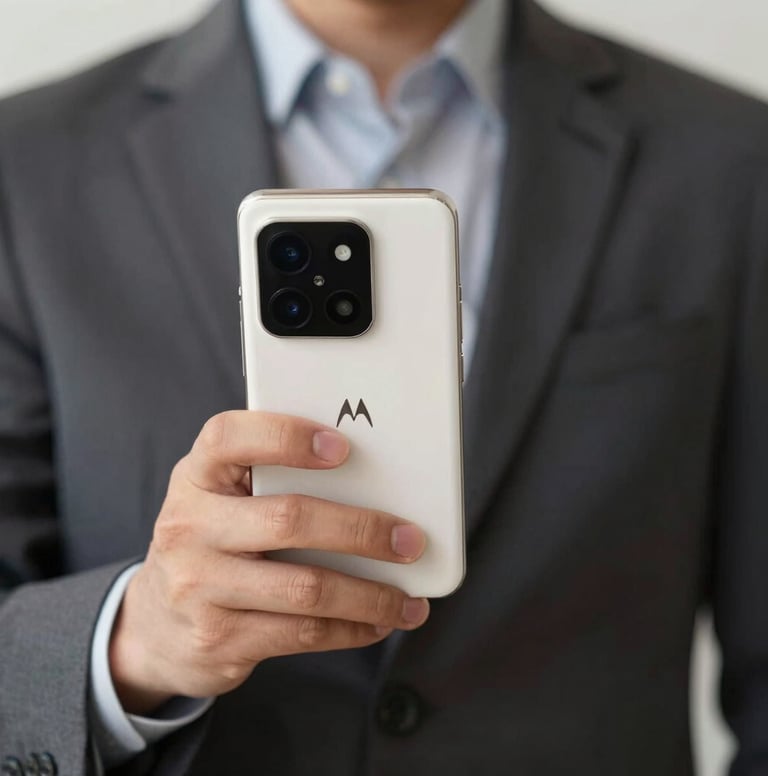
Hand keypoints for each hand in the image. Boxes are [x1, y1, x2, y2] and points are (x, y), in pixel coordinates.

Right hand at [109, 411, 428, 713]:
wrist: (156, 626)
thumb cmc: (212, 544)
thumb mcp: (221, 500)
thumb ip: (269, 480)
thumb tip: (370, 480)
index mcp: (195, 478)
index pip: (228, 439)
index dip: (286, 437)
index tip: (342, 447)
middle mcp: (189, 528)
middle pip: (289, 519)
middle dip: (361, 530)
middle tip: (409, 540)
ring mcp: (200, 588)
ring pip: (306, 588)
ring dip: (371, 594)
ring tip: (407, 597)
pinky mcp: (220, 639)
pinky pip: (303, 634)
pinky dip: (353, 628)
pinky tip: (378, 621)